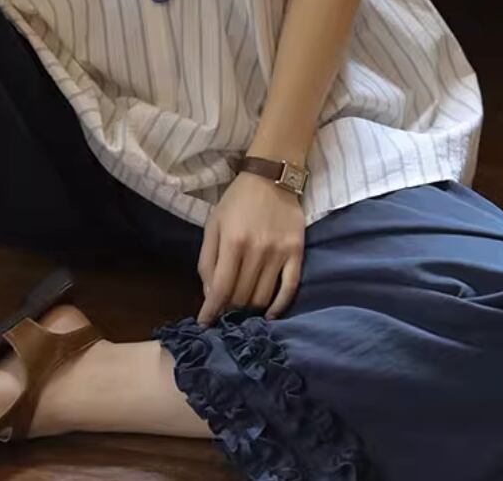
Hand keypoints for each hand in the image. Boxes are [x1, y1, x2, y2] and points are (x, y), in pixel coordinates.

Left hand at [196, 170, 304, 324]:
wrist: (271, 178)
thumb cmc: (237, 201)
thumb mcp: (213, 224)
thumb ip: (208, 260)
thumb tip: (210, 294)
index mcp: (233, 242)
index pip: (221, 289)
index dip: (211, 311)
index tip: (205, 324)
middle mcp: (257, 251)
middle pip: (242, 296)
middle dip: (229, 309)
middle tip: (224, 313)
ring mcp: (279, 253)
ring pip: (263, 297)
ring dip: (250, 310)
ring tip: (242, 313)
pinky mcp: (297, 253)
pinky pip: (290, 288)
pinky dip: (279, 306)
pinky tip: (269, 314)